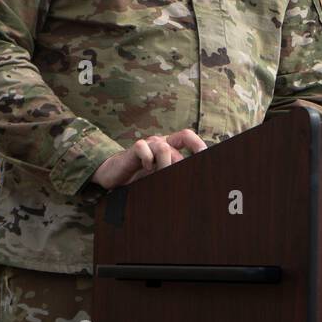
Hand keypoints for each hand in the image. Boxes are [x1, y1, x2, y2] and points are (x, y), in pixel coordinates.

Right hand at [91, 129, 206, 188]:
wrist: (115, 175)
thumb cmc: (140, 176)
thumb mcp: (160, 176)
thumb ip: (173, 174)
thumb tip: (192, 185)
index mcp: (169, 146)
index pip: (187, 136)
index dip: (198, 144)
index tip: (206, 156)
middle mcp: (160, 142)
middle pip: (177, 144)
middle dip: (180, 163)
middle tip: (178, 177)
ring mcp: (147, 144)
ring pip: (163, 147)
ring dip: (164, 165)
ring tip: (159, 175)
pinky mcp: (133, 150)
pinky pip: (143, 149)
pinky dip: (147, 160)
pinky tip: (146, 169)